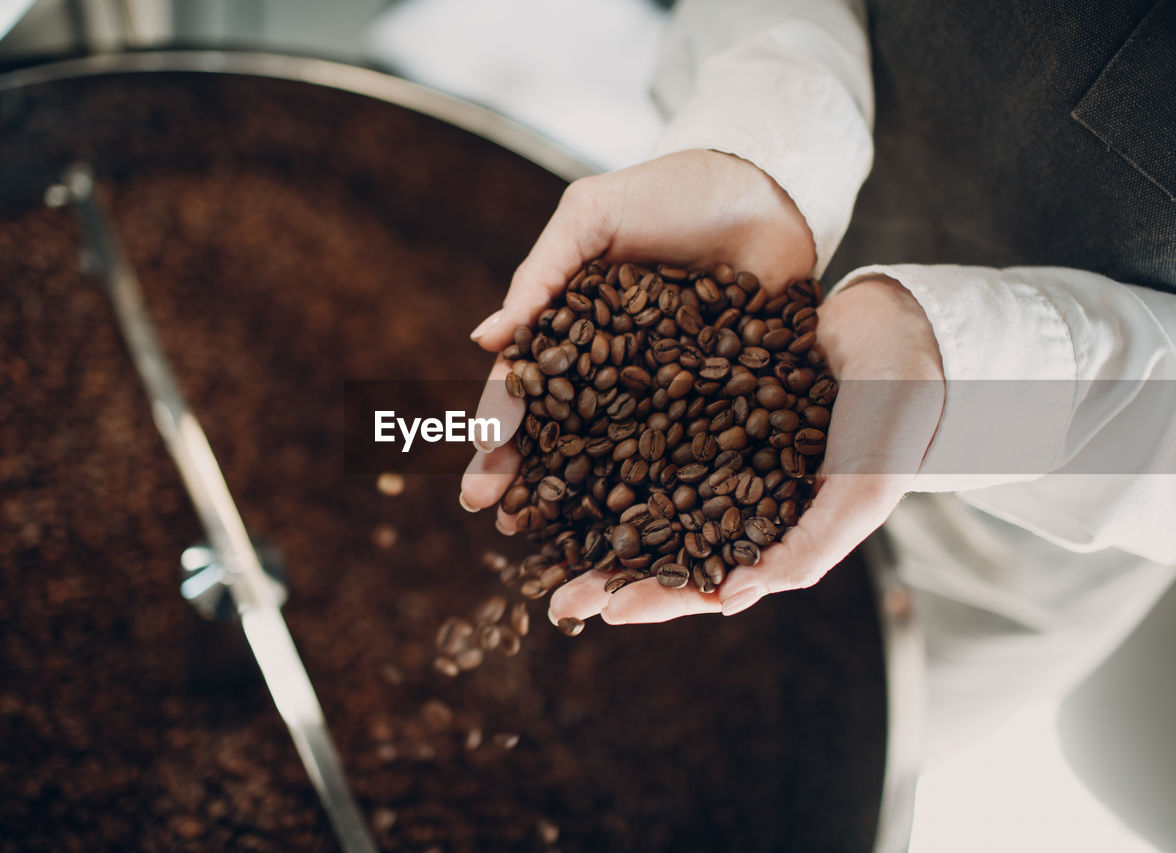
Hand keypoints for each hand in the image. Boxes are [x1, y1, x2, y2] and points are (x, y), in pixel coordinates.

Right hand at [461, 149, 815, 508]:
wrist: (765, 185)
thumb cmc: (667, 191)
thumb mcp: (592, 217)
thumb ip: (541, 275)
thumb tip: (484, 340)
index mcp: (572, 329)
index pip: (526, 390)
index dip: (498, 435)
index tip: (478, 482)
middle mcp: (613, 369)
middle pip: (565, 434)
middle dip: (530, 481)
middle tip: (503, 524)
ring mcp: (667, 389)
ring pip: (622, 453)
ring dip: (589, 497)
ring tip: (560, 540)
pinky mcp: (723, 399)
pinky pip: (694, 448)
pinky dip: (673, 487)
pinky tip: (653, 525)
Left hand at [549, 275, 944, 623]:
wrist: (901, 332)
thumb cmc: (891, 424)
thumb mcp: (857, 494)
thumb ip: (803, 552)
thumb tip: (728, 599)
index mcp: (769, 531)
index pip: (704, 579)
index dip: (655, 599)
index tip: (601, 611)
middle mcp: (733, 493)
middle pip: (660, 540)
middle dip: (607, 569)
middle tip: (550, 593)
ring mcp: (714, 444)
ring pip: (641, 485)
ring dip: (592, 508)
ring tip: (539, 525)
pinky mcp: (701, 394)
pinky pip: (644, 420)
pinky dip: (605, 434)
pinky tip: (559, 439)